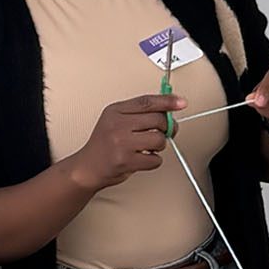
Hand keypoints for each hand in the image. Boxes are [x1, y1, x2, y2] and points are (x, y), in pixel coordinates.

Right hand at [64, 93, 186, 193]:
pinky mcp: (126, 160)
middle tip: (163, 132)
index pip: (146, 102)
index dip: (167, 101)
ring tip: (147, 147)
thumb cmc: (104, 144)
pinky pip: (155, 159)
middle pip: (158, 119)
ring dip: (158, 146)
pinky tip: (142, 158)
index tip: (181, 102)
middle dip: (166, 128)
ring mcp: (121, 143)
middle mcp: (117, 124)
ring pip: (159, 140)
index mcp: (115, 111)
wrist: (87, 167)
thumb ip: (139, 113)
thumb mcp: (115, 120)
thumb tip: (168, 110)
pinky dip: (153, 161)